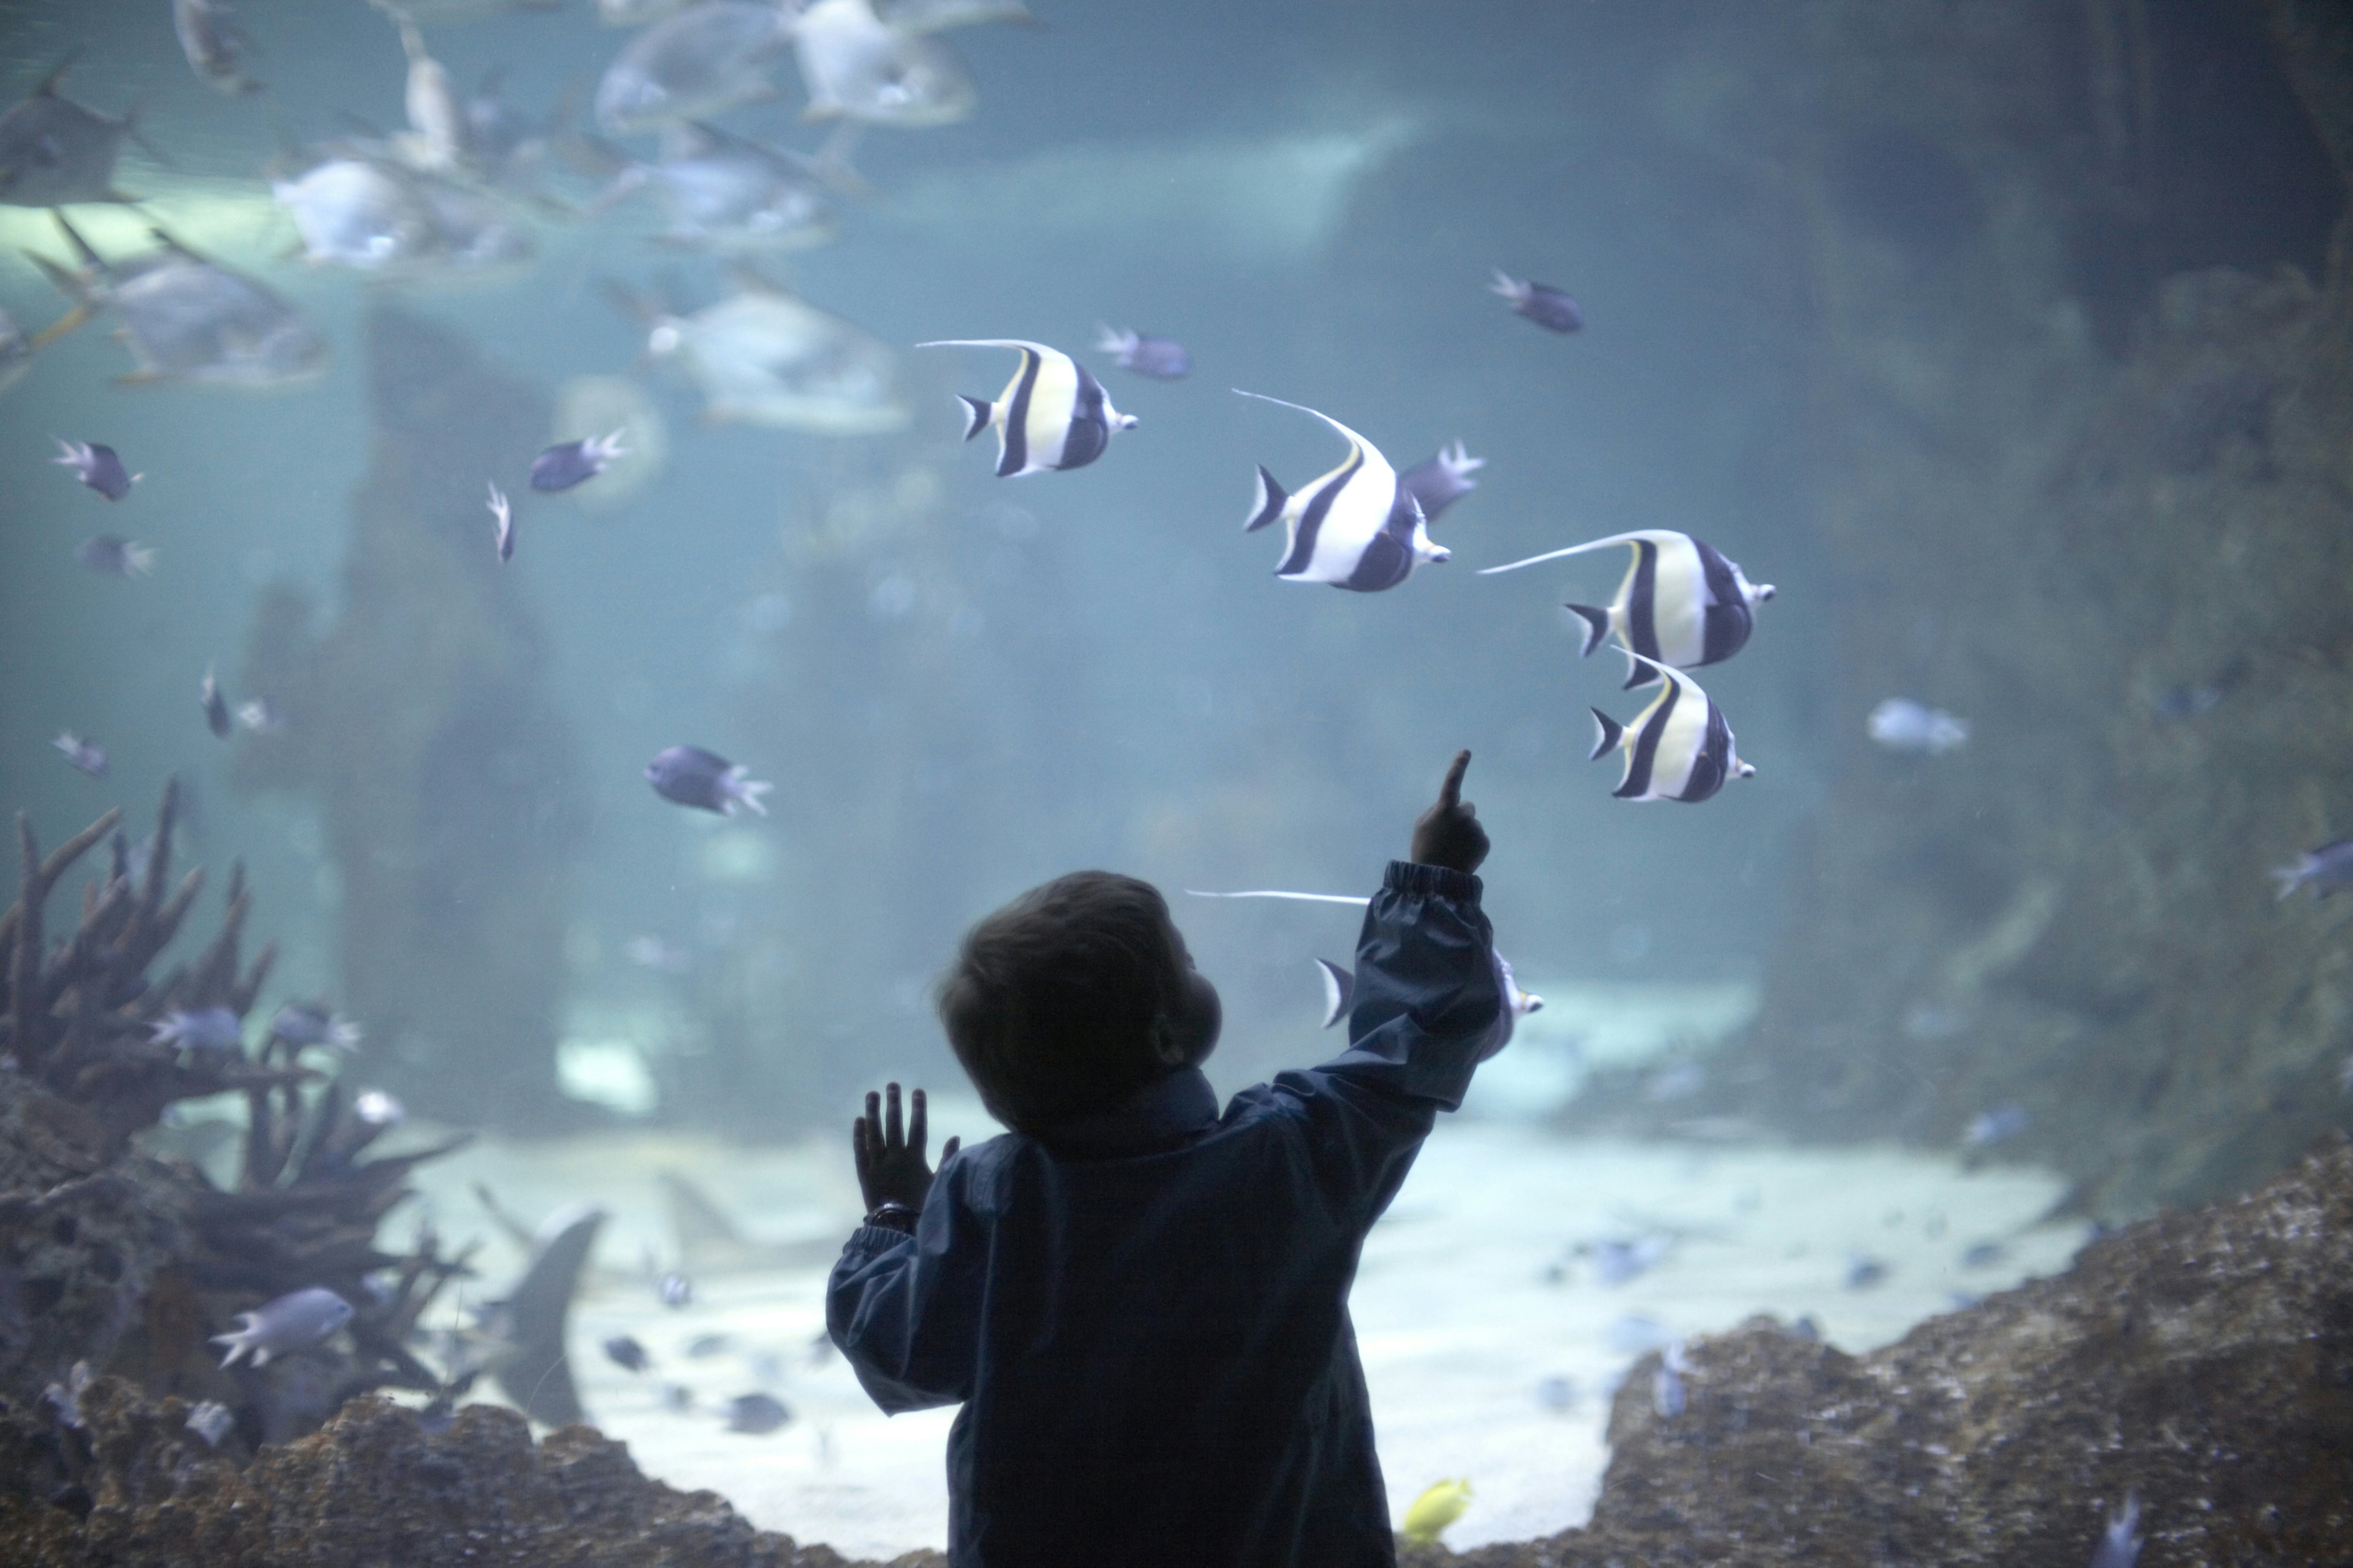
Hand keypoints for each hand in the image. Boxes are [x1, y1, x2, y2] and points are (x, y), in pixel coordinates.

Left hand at [852, 1083, 958, 1213]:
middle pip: (893, 1124)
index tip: (917, 1090)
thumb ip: (947, 1159)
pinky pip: (860, 1150)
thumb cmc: (921, 1206)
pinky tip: (858, 1121)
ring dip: (873, 1112)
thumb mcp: (939, 1183)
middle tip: (892, 1084)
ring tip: (871, 1094)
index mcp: (914, 1158)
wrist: (897, 1227)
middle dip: (893, 1103)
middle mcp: (895, 1157)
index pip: (917, 1126)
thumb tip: (956, 1136)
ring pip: (874, 1132)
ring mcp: (877, 1164)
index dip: (918, 1108)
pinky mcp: (864, 1174)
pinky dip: (859, 1135)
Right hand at [1409, 750, 1488, 873]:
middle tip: (1448, 834)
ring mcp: (1476, 828)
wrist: (1438, 879)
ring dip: (1465, 832)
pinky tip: (1462, 855)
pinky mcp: (1485, 842)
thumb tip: (1448, 807)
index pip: (1452, 782)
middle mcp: (1464, 815)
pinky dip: (1472, 844)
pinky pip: (1479, 838)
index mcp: (1445, 808)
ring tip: (1453, 849)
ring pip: (1472, 824)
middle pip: (1466, 807)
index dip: (1458, 766)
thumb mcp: (1421, 826)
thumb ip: (1435, 811)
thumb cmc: (1424, 850)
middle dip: (1460, 816)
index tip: (1466, 752)